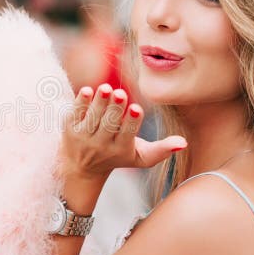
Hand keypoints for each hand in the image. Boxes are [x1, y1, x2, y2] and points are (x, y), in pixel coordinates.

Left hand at [57, 84, 186, 182]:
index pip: (127, 135)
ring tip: (105, 88)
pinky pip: (76, 114)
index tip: (136, 108)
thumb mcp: (140, 157)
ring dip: (99, 102)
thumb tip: (183, 142)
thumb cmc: (117, 156)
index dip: (131, 122)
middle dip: (115, 109)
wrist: (81, 167)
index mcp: (121, 150)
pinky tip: (86, 90)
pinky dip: (81, 103)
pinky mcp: (70, 129)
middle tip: (120, 93)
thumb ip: (161, 150)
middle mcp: (100, 146)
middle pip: (108, 125)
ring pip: (92, 118)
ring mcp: (84, 137)